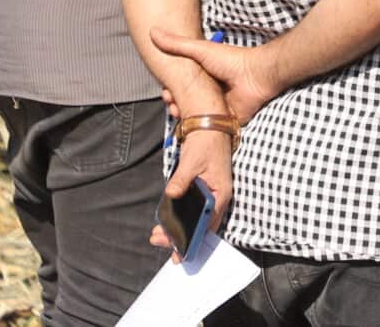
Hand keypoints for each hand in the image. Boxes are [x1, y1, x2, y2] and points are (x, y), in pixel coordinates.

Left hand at [150, 127, 231, 259]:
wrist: (209, 127)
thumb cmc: (206, 143)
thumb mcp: (192, 161)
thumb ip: (182, 180)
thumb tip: (171, 194)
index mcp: (220, 193)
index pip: (207, 223)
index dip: (193, 239)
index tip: (179, 251)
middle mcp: (217, 198)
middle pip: (201, 226)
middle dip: (181, 237)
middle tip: (160, 241)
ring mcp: (210, 195)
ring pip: (196, 220)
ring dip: (179, 229)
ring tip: (159, 236)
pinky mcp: (202, 191)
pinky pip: (193, 211)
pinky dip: (181, 219)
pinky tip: (167, 223)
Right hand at [151, 27, 289, 125]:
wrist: (256, 76)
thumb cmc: (232, 60)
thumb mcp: (201, 50)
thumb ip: (177, 44)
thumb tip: (152, 32)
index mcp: (205, 76)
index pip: (182, 86)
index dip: (171, 90)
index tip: (165, 91)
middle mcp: (210, 91)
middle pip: (186, 101)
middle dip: (175, 103)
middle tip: (171, 102)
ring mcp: (217, 106)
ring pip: (194, 115)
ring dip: (183, 116)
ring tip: (178, 112)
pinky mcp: (226, 120)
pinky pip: (208, 127)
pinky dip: (198, 127)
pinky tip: (190, 124)